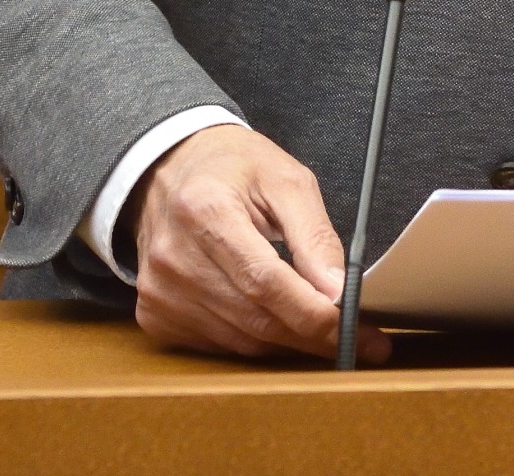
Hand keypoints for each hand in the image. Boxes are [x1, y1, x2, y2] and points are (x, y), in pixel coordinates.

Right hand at [126, 124, 388, 363]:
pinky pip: (218, 345)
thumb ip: (314, 233)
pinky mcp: (155, 313)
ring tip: (322, 328)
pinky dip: (255, 340)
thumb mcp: (284, 178)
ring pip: (241, 340)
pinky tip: (275, 320)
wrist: (169, 171)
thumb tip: (338, 289)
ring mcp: (159, 290)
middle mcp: (174, 256)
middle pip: (255, 318)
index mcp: (205, 209)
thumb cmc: (232, 169)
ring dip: (288, 341)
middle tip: (358, 340)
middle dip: (313, 335)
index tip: (358, 330)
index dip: (314, 314)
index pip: (265, 281)